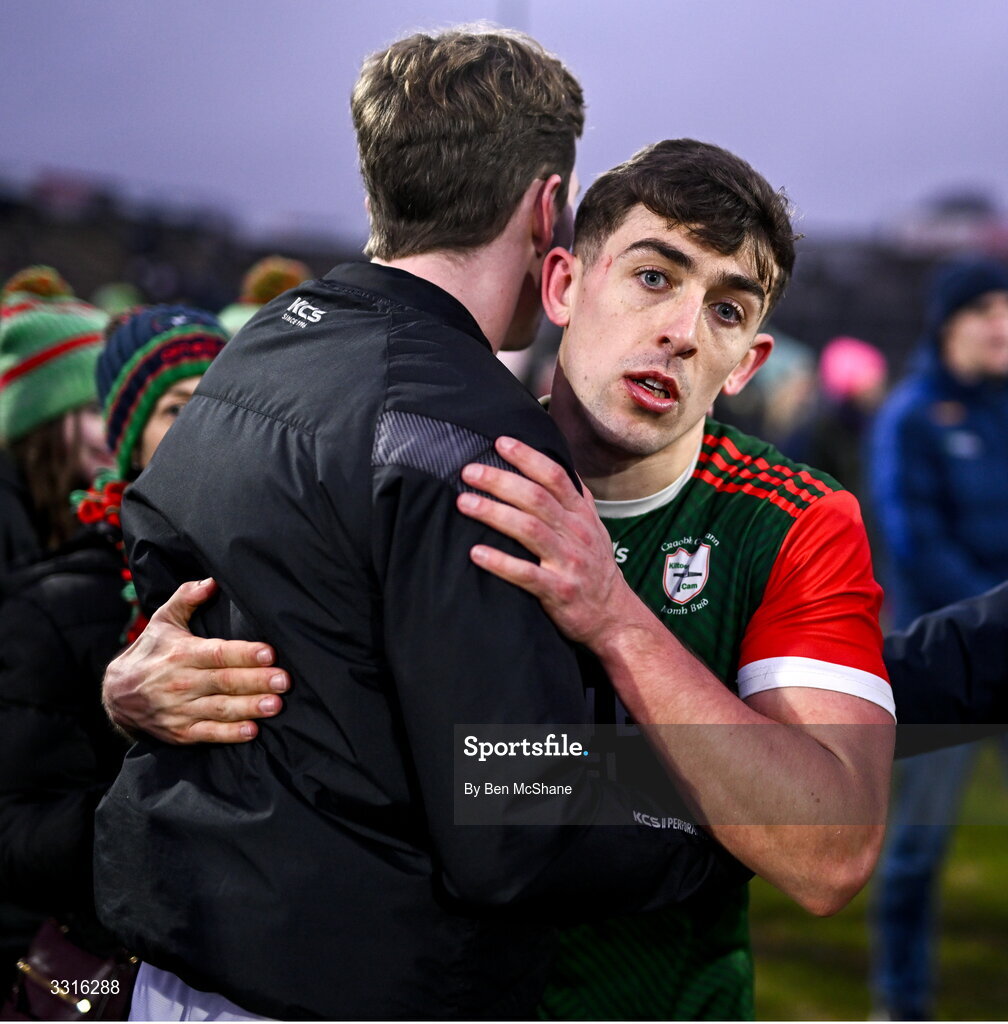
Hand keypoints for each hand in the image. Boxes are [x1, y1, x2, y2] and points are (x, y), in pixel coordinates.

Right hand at [102, 578, 289, 743]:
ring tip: (276, 705)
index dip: (244, 653)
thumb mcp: (164, 621)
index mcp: (182, 653)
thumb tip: (212, 580)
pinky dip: (229, 734)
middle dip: (256, 681)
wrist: (116, 695)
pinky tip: (252, 731)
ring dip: (249, 708)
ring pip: (220, 709)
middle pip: (224, 682)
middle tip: (284, 681)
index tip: (270, 653)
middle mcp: (181, 682)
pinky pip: (207, 734)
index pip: (217, 653)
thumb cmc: (151, 651)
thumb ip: (187, 598)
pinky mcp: (181, 732)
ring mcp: (180, 709)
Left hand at [455, 436, 638, 648]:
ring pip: (529, 530)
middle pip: (536, 498)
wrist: (613, 616)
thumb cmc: (595, 567)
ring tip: (464, 503)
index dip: (528, 457)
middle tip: (469, 471)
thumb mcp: (593, 527)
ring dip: (494, 514)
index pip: (555, 477)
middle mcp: (575, 533)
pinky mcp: (558, 591)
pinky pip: (526, 574)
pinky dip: (501, 562)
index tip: (500, 443)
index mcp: (580, 515)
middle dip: (501, 481)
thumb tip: (562, 463)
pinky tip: (476, 553)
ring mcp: (567, 562)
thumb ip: (577, 497)